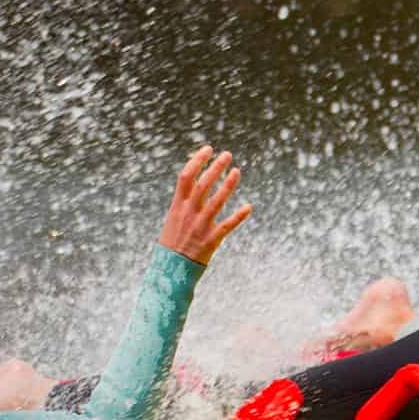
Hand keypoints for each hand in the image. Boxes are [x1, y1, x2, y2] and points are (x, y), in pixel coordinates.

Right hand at [159, 146, 251, 264]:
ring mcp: (199, 226)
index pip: (185, 177)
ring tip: (237, 171)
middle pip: (202, 184)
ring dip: (227, 185)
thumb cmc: (172, 243)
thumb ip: (184, 201)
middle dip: (215, 167)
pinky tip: (248, 207)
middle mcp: (188, 213)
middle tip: (227, 155)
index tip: (208, 149)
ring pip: (216, 201)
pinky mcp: (211, 240)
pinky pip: (227, 225)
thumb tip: (193, 181)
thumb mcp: (173, 218)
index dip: (197, 160)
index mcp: (177, 206)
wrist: (170, 270)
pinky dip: (238, 216)